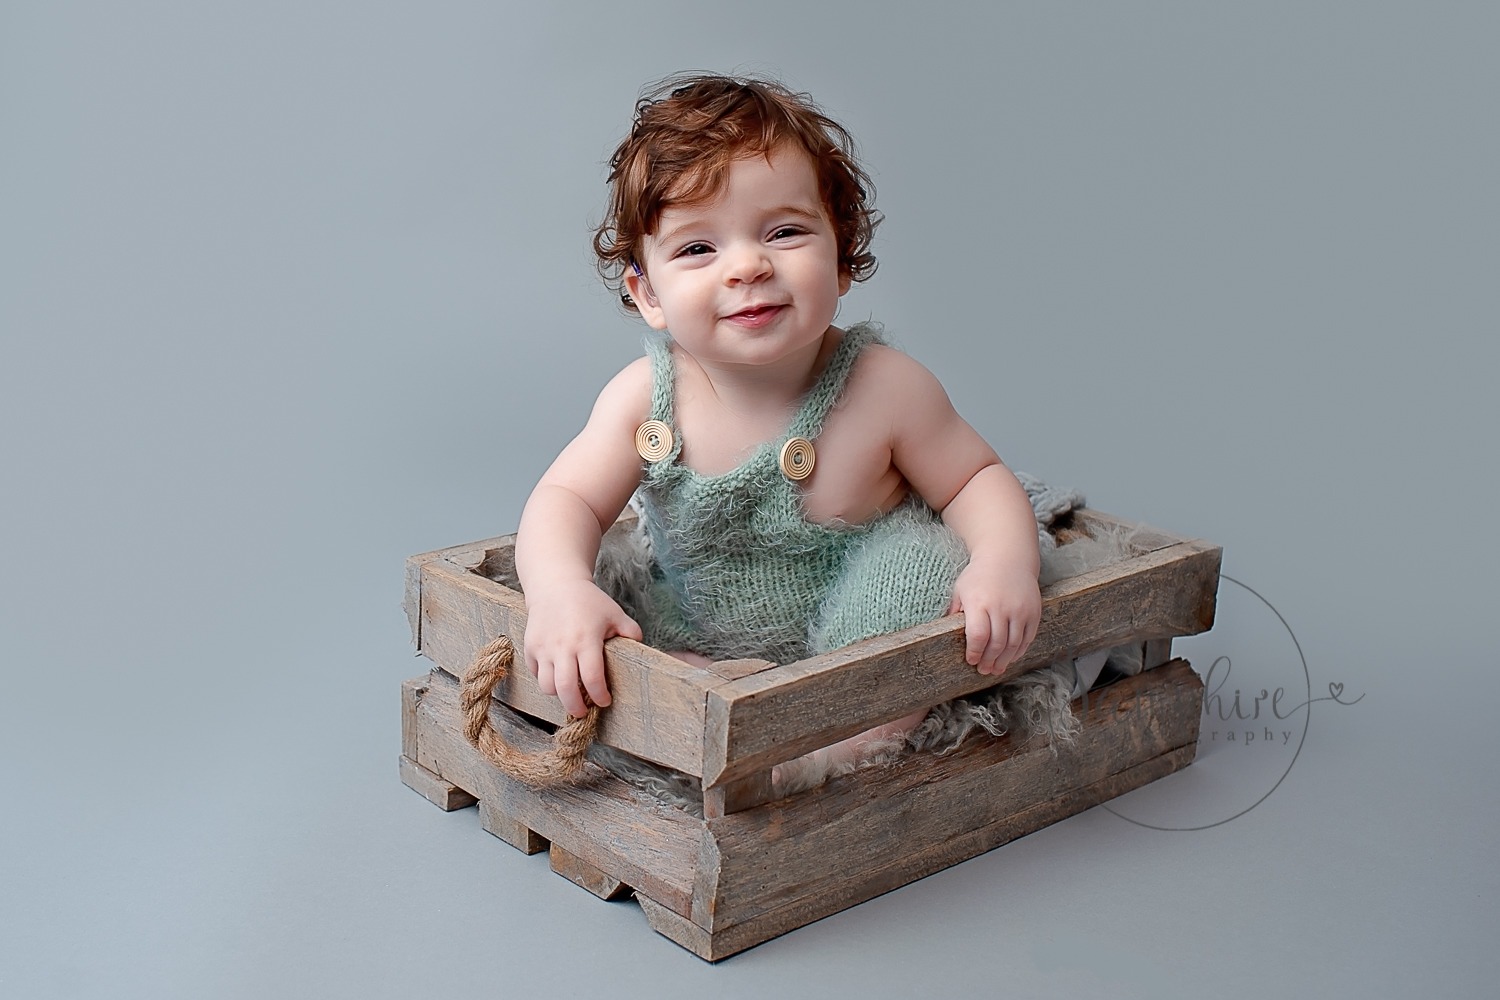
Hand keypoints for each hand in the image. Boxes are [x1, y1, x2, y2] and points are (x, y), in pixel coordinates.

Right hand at [522, 579, 642, 717]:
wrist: (555, 585)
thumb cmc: (589, 601)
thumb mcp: (615, 613)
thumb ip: (630, 632)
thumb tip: (642, 649)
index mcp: (586, 640)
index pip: (592, 679)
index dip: (600, 696)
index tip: (605, 701)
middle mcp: (562, 647)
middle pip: (566, 690)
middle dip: (576, 707)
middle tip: (584, 712)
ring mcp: (543, 648)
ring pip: (547, 686)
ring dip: (560, 695)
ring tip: (571, 693)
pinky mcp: (530, 647)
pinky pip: (536, 674)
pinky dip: (546, 680)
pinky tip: (558, 675)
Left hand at [948, 559, 1040, 676]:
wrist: (1007, 557)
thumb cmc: (979, 575)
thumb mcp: (960, 589)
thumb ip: (954, 611)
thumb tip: (945, 634)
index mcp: (979, 602)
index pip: (978, 636)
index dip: (975, 653)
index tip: (971, 660)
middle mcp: (1001, 606)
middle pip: (996, 644)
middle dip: (989, 661)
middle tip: (983, 670)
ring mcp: (1020, 609)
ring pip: (1013, 644)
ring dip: (1004, 660)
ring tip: (996, 668)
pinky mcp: (1033, 611)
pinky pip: (1027, 637)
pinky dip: (1018, 651)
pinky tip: (1010, 657)